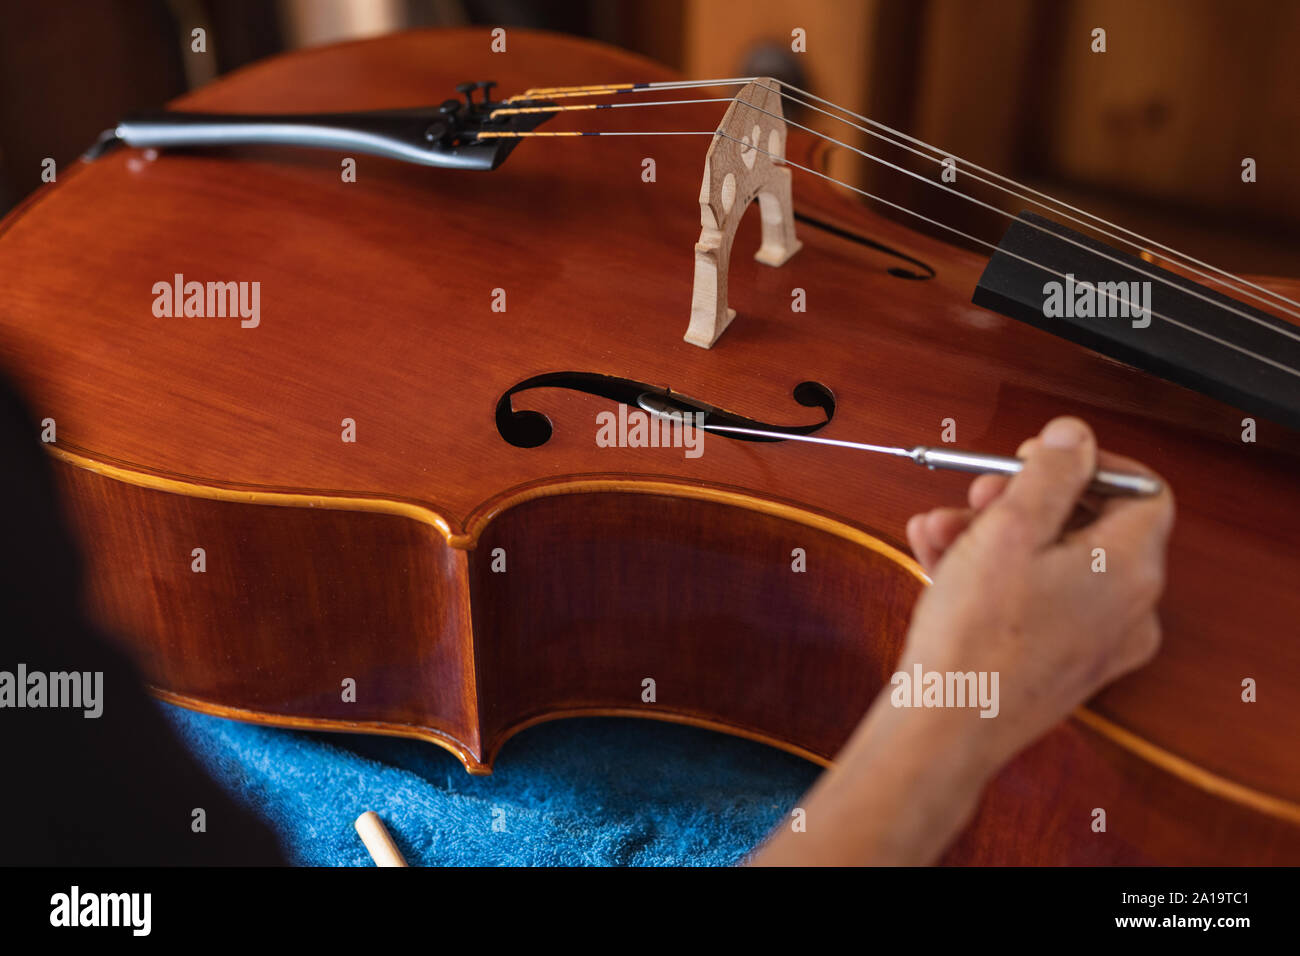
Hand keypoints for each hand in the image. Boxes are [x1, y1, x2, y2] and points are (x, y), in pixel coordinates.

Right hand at [752, 416, 1173, 864]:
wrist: (944, 728)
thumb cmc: (974, 640)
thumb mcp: (1009, 528)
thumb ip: (1050, 470)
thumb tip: (1073, 436)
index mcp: (1129, 567)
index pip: (1140, 489)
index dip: (1085, 463)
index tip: (1036, 458)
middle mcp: (1128, 606)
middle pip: (1087, 523)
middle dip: (1022, 500)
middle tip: (978, 496)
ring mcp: (1097, 639)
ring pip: (1053, 561)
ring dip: (993, 535)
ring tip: (939, 532)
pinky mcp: (1062, 661)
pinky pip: (1037, 599)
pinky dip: (995, 576)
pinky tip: (940, 563)